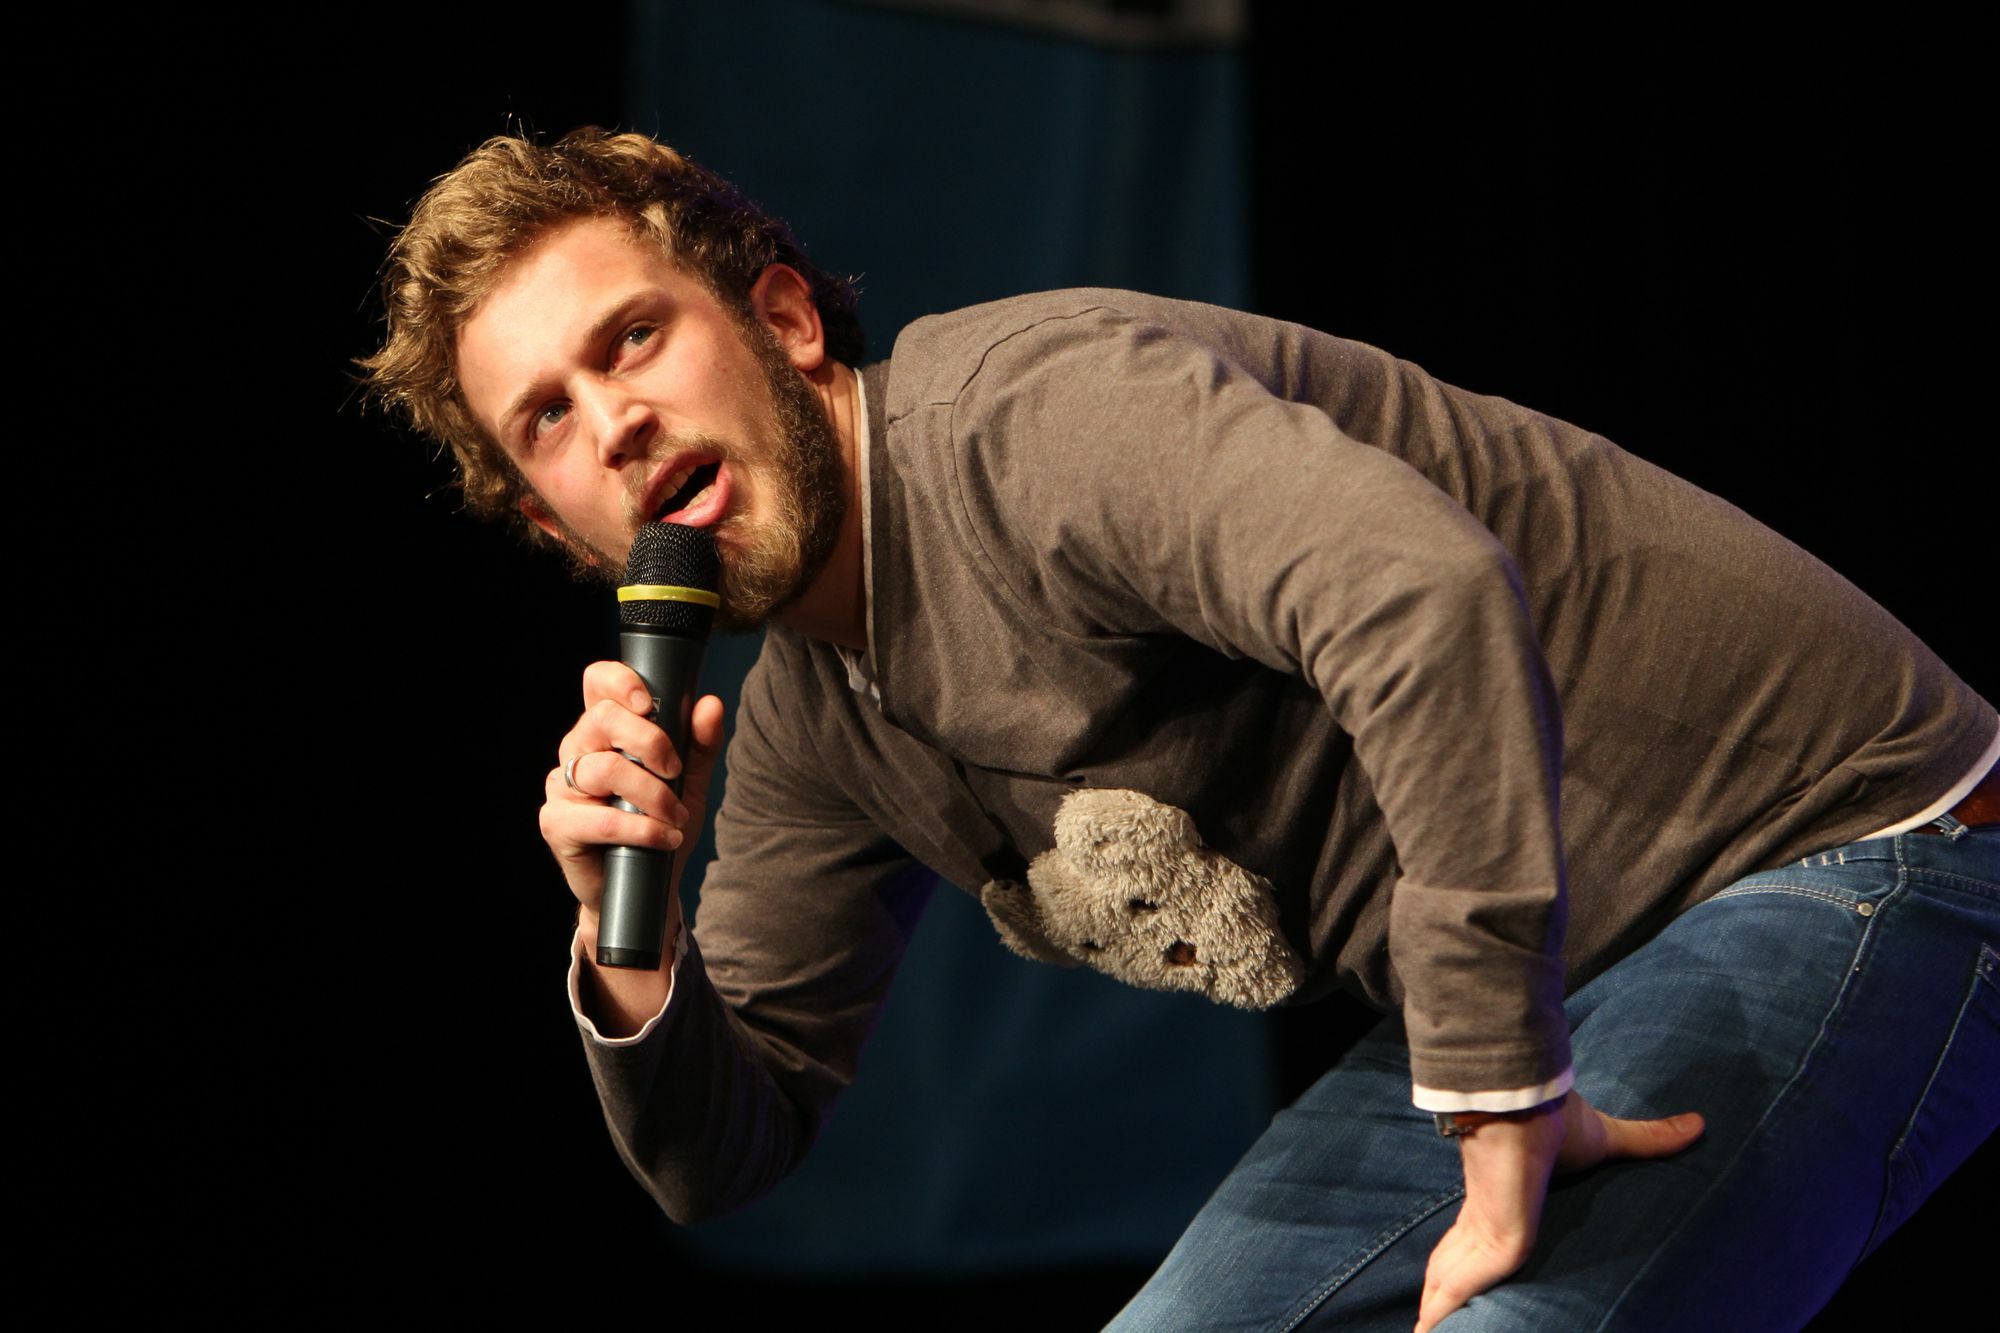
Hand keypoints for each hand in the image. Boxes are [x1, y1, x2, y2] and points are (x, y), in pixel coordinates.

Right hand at [541, 662, 726, 1027]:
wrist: (648, 887)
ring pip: (602, 769)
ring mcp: (562, 786)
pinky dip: (640, 828)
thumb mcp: (690, 782)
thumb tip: (710, 704)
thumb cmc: (662, 825)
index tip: (650, 704)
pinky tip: (663, 838)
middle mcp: (577, 751)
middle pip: (601, 719)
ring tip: (676, 816)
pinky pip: (598, 819)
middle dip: (649, 742)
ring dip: (651, 794)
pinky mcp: (556, 823)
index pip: (597, 683)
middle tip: (675, 771)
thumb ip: (700, 744)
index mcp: (605, 730)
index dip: (619, 681)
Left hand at [1413, 1090, 1703, 1331]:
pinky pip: (1458, 1288)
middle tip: (1428, 1326)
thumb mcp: (1607, 1141)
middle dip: (1444, 1294)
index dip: (1466, 1260)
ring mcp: (1483, 1234)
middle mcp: (1485, 1221)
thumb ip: (1647, 1142)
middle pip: (1455, 1266)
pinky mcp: (1491, 1244)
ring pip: (1452, 1283)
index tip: (1459, 1280)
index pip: (1477, 1239)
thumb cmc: (1557, 1121)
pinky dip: (1440, 1312)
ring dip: (1439, 1309)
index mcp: (1503, 1202)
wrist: (1529, 1103)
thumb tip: (1698, 1124)